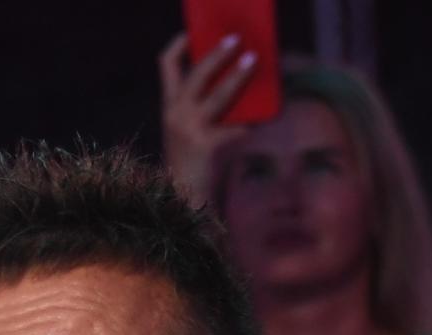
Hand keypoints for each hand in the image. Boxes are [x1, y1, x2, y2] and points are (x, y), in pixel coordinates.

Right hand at [158, 32, 258, 202]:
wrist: (182, 206)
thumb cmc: (193, 169)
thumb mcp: (191, 133)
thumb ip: (205, 110)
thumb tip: (238, 85)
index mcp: (169, 107)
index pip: (166, 63)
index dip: (181, 43)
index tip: (198, 30)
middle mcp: (175, 114)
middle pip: (196, 71)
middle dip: (218, 53)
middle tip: (237, 40)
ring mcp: (190, 130)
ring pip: (219, 94)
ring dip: (239, 76)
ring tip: (254, 61)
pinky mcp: (207, 146)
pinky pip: (235, 127)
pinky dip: (251, 121)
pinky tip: (265, 117)